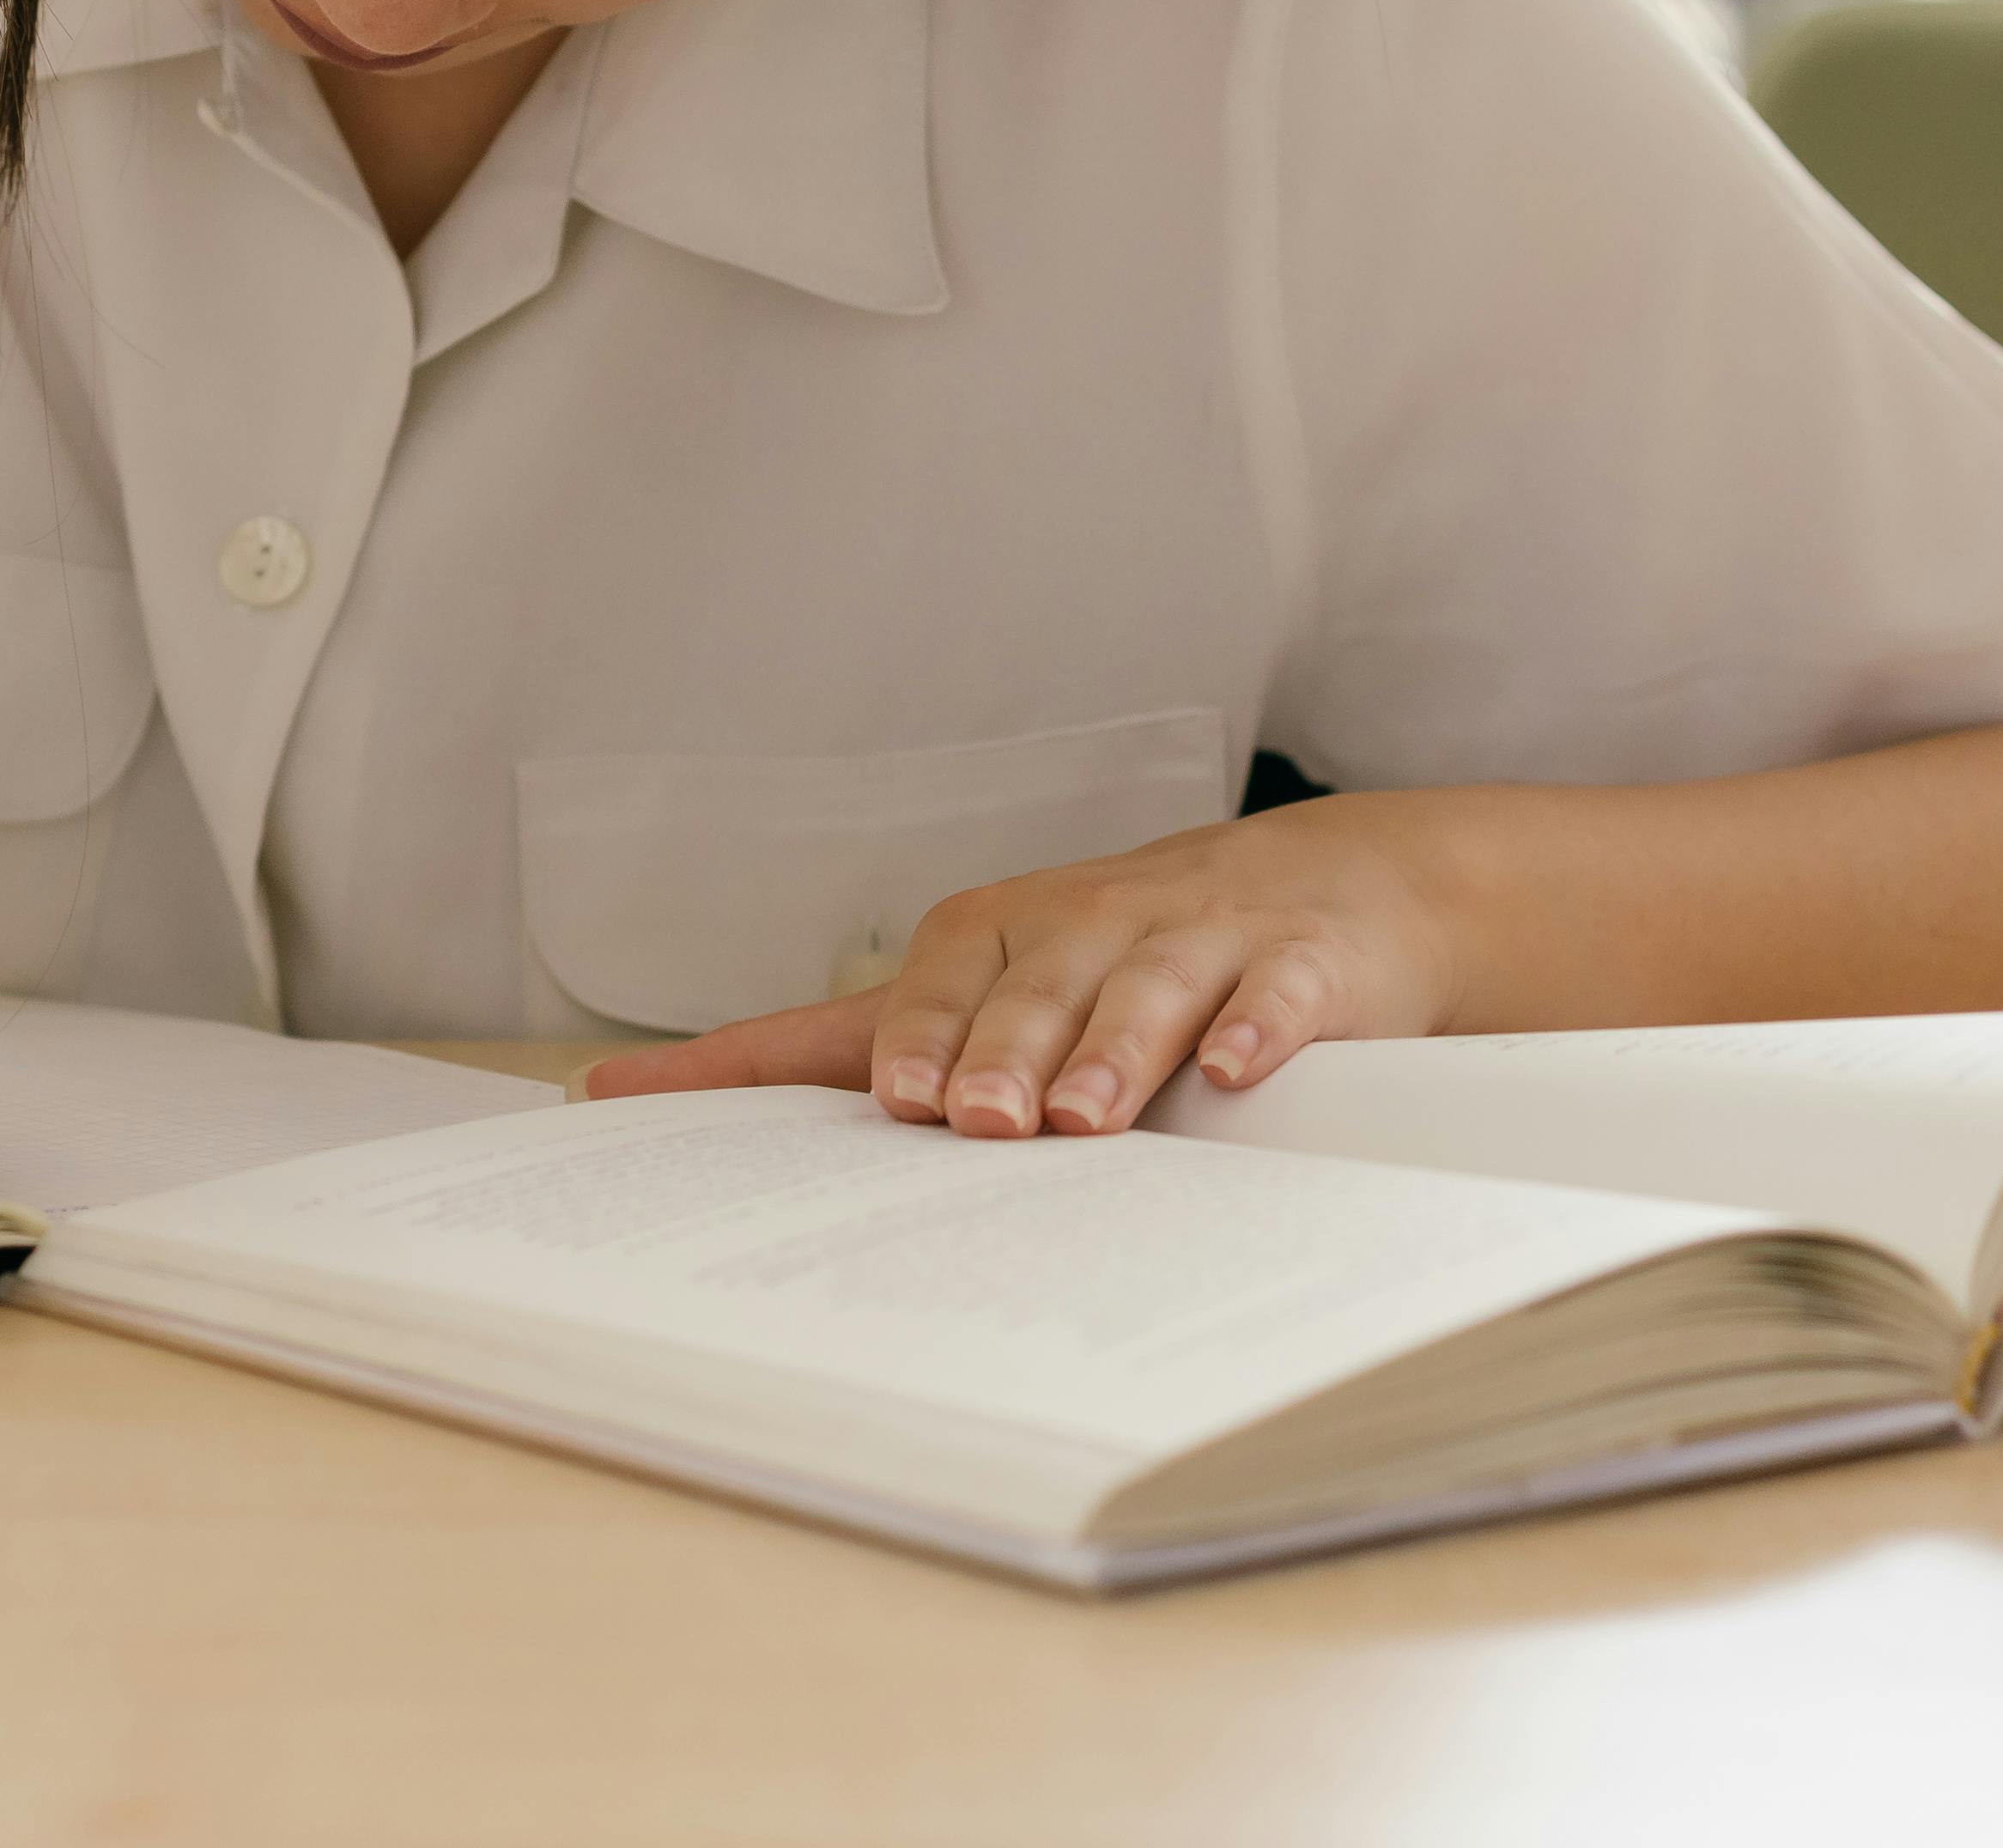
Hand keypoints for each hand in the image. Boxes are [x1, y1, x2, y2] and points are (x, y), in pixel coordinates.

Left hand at [578, 800, 1456, 1136]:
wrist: (1335, 881)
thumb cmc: (1129, 949)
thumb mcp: (1003, 983)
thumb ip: (868, 1042)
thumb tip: (668, 1088)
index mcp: (1001, 936)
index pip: (926, 987)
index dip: (905, 1041)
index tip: (883, 1101)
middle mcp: (1087, 925)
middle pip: (1031, 988)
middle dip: (996, 1052)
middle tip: (969, 1121)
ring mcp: (1195, 940)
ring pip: (1142, 988)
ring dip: (1108, 1051)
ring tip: (1078, 1119)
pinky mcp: (1298, 963)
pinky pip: (1273, 993)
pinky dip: (1253, 1029)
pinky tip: (1231, 1069)